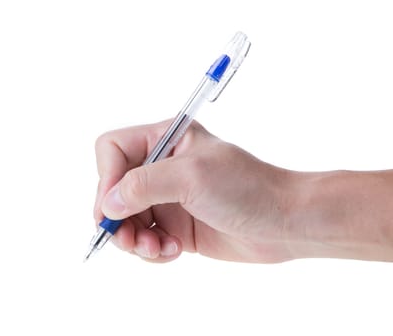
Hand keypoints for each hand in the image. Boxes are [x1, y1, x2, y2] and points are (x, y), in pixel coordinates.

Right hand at [93, 120, 296, 262]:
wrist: (285, 223)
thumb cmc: (248, 188)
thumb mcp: (192, 177)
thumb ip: (144, 185)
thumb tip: (108, 204)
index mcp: (166, 140)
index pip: (113, 149)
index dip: (107, 178)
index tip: (114, 207)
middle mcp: (162, 167)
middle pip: (114, 189)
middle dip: (118, 218)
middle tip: (129, 240)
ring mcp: (168, 197)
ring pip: (126, 218)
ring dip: (134, 238)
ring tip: (155, 249)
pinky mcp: (175, 225)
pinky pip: (145, 238)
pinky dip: (151, 250)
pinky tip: (172, 251)